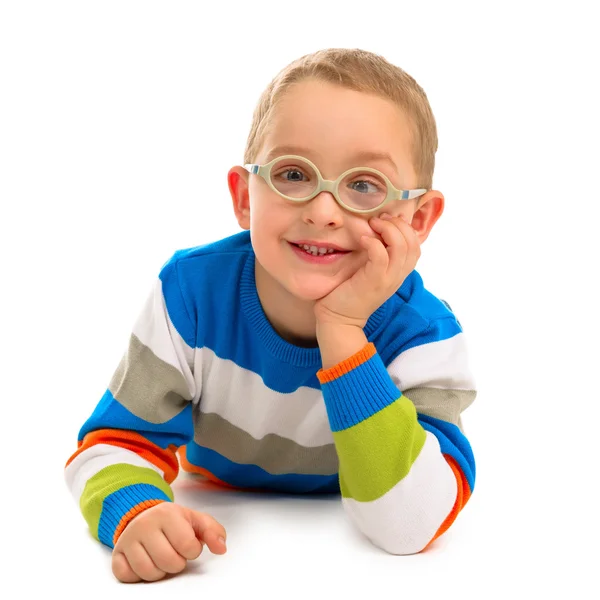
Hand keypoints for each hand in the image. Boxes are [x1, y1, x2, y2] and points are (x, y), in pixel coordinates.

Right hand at [112, 502, 226, 582]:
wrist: (144, 516)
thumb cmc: (174, 522)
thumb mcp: (196, 520)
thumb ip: (213, 531)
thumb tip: (221, 548)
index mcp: (167, 513)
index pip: (187, 546)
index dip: (192, 551)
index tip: (188, 544)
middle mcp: (145, 524)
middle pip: (168, 562)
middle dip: (177, 563)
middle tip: (174, 553)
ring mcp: (128, 539)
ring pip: (148, 572)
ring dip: (159, 571)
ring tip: (161, 558)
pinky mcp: (116, 553)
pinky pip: (127, 576)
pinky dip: (139, 576)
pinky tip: (146, 562)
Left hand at [314, 213, 420, 327]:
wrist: (339, 319)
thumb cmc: (351, 291)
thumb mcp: (371, 271)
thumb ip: (379, 254)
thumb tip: (378, 230)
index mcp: (400, 272)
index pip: (416, 245)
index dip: (405, 228)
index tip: (387, 220)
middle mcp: (398, 276)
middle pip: (413, 243)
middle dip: (398, 225)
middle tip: (379, 219)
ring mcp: (387, 279)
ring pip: (401, 247)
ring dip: (388, 230)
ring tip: (372, 224)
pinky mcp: (373, 282)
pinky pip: (381, 257)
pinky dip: (373, 243)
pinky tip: (362, 239)